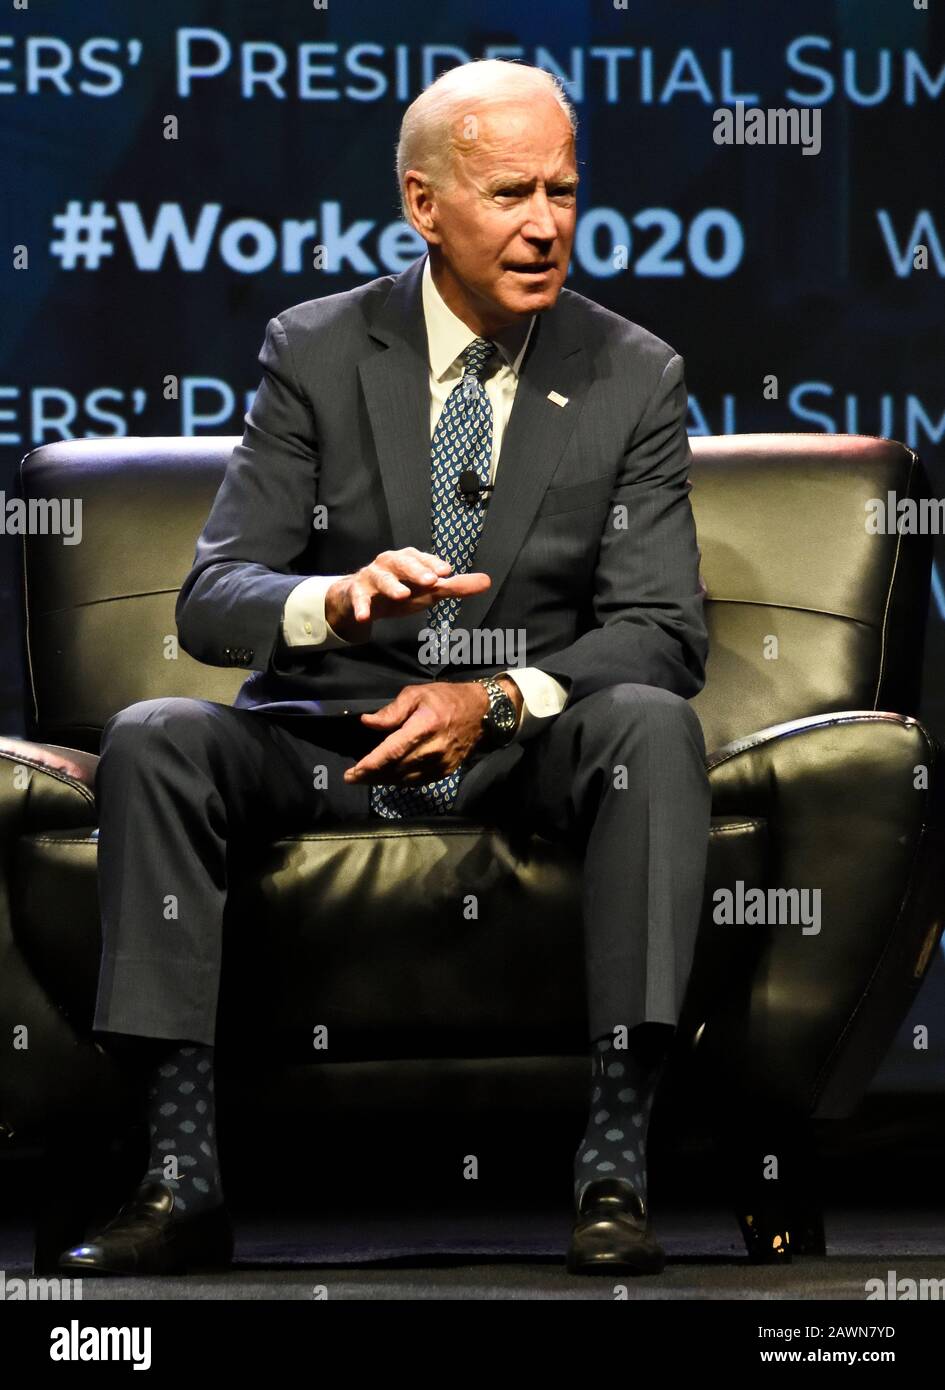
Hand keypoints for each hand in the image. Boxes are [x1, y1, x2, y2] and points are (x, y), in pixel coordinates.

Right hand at [326, 548, 490, 643]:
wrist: (365, 599)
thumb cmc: (403, 590)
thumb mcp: (429, 590)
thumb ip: (455, 587)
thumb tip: (487, 581)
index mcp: (410, 559)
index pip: (423, 559)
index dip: (434, 564)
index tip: (447, 572)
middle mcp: (390, 562)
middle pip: (403, 562)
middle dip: (416, 570)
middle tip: (431, 581)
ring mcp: (372, 576)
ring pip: (381, 577)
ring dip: (391, 585)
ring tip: (402, 595)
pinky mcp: (357, 591)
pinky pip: (358, 598)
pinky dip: (361, 606)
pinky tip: (364, 617)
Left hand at [343, 677, 522, 785]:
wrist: (482, 713)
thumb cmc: (447, 699)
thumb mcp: (417, 694)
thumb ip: (392, 711)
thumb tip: (368, 723)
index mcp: (424, 727)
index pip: (392, 752)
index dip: (370, 765)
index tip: (352, 773)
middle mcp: (432, 750)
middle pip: (395, 769)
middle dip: (370, 776)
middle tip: (351, 778)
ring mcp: (440, 764)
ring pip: (405, 779)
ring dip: (382, 781)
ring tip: (365, 779)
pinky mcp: (445, 771)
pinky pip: (417, 781)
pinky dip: (399, 782)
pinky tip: (387, 778)